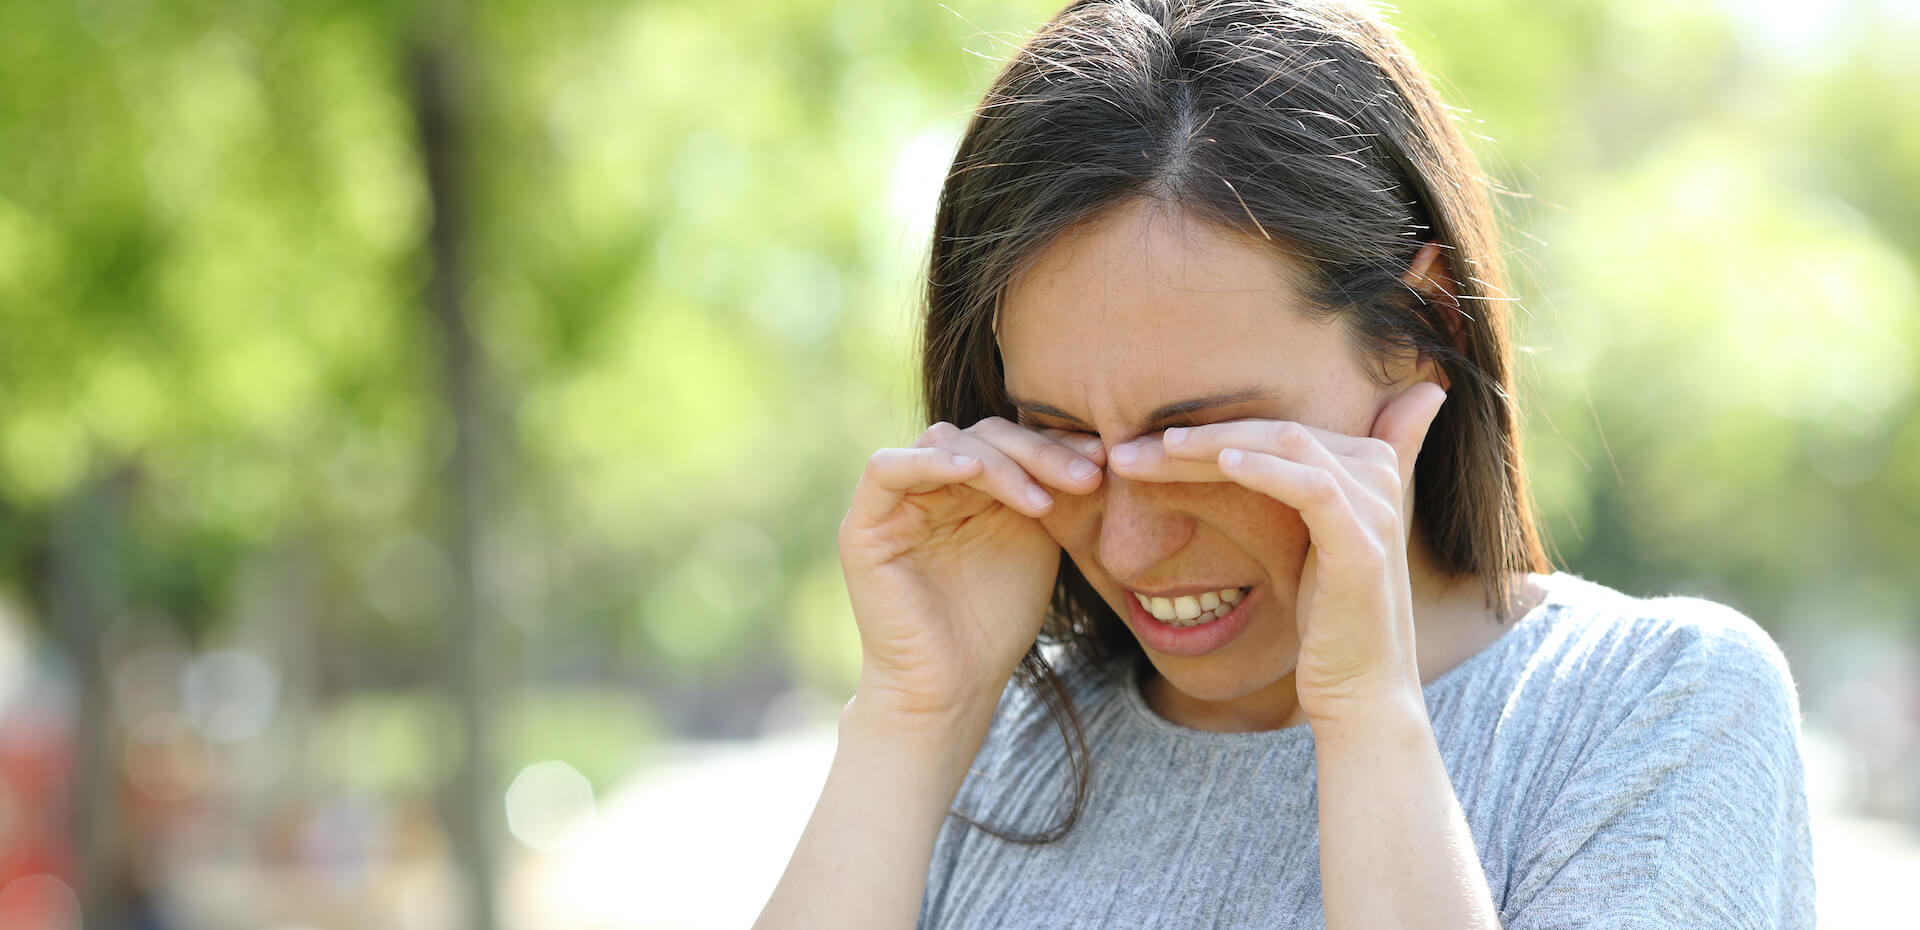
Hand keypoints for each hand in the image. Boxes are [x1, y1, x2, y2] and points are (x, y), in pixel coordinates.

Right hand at [839, 417, 1104, 720]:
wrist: (953, 686)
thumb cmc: (996, 621)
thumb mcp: (1038, 542)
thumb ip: (1048, 490)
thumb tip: (1096, 443)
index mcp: (971, 485)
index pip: (1012, 439)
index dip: (1056, 444)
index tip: (1105, 459)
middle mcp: (931, 483)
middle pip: (984, 435)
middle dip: (1038, 453)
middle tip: (1086, 477)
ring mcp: (895, 500)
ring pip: (945, 443)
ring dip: (999, 463)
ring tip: (1043, 500)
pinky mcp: (864, 524)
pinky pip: (887, 469)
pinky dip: (930, 462)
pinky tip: (973, 473)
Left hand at [1107, 383, 1448, 722]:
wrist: (1360, 691)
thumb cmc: (1324, 621)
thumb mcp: (1309, 544)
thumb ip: (1299, 491)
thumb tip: (1275, 461)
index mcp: (1368, 466)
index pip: (1278, 428)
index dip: (1213, 427)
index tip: (1142, 444)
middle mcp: (1379, 475)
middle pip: (1278, 430)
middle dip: (1200, 435)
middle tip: (1128, 450)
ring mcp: (1375, 509)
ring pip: (1288, 446)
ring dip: (1215, 444)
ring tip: (1157, 450)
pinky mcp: (1361, 545)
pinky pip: (1311, 488)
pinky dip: (1265, 470)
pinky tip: (1222, 466)